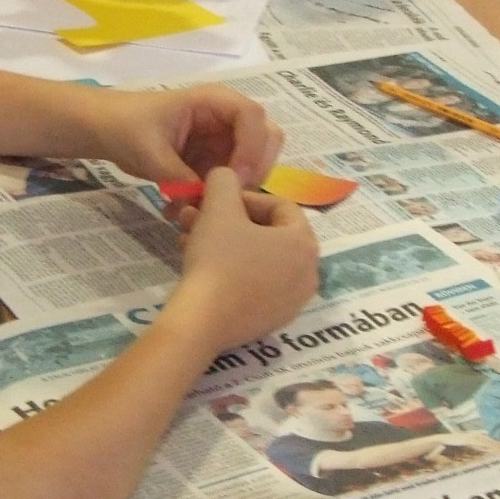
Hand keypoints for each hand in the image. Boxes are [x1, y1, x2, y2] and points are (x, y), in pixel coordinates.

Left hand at [81, 85, 282, 188]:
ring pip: (255, 164)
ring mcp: (224, 139)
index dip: (252, 148)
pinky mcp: (217, 160)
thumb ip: (180, 178)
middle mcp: (227, 118)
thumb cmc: (125, 126)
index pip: (253, 116)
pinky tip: (193, 210)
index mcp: (213, 101)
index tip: (236, 179)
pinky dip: (221, 197)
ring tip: (204, 207)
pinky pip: (233, 180)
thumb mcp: (150, 153)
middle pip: (267, 138)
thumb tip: (206, 205)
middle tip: (230, 197)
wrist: (105, 129)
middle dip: (254, 170)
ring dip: (238, 189)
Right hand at [172, 167, 318, 354]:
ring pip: (258, 259)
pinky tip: (202, 269)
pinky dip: (233, 272)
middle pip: (267, 234)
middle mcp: (309, 272)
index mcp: (304, 242)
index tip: (214, 200)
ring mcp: (293, 301)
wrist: (202, 322)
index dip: (243, 197)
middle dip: (228, 221)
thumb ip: (225, 181)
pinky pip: (257, 285)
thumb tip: (226, 176)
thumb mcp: (219, 208)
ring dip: (226, 244)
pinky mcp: (274, 321)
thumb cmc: (217, 259)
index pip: (279, 206)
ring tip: (190, 241)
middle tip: (197, 219)